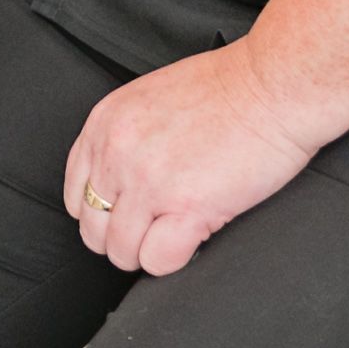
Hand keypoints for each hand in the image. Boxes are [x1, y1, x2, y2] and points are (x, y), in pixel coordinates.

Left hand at [59, 43, 339, 277]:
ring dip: (150, 252)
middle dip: (124, 238)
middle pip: (93, 231)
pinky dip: (176, 259)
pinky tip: (196, 237)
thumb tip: (122, 183)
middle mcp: (117, 154)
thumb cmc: (228, 88)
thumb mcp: (150, 99)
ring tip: (179, 233)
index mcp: (104, 124)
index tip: (129, 215)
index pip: (75, 195)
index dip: (104, 214)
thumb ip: (127, 138)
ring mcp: (149, 183)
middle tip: (158, 228)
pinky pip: (158, 262)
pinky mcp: (186, 206)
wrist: (273, 85)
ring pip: (122, 253)